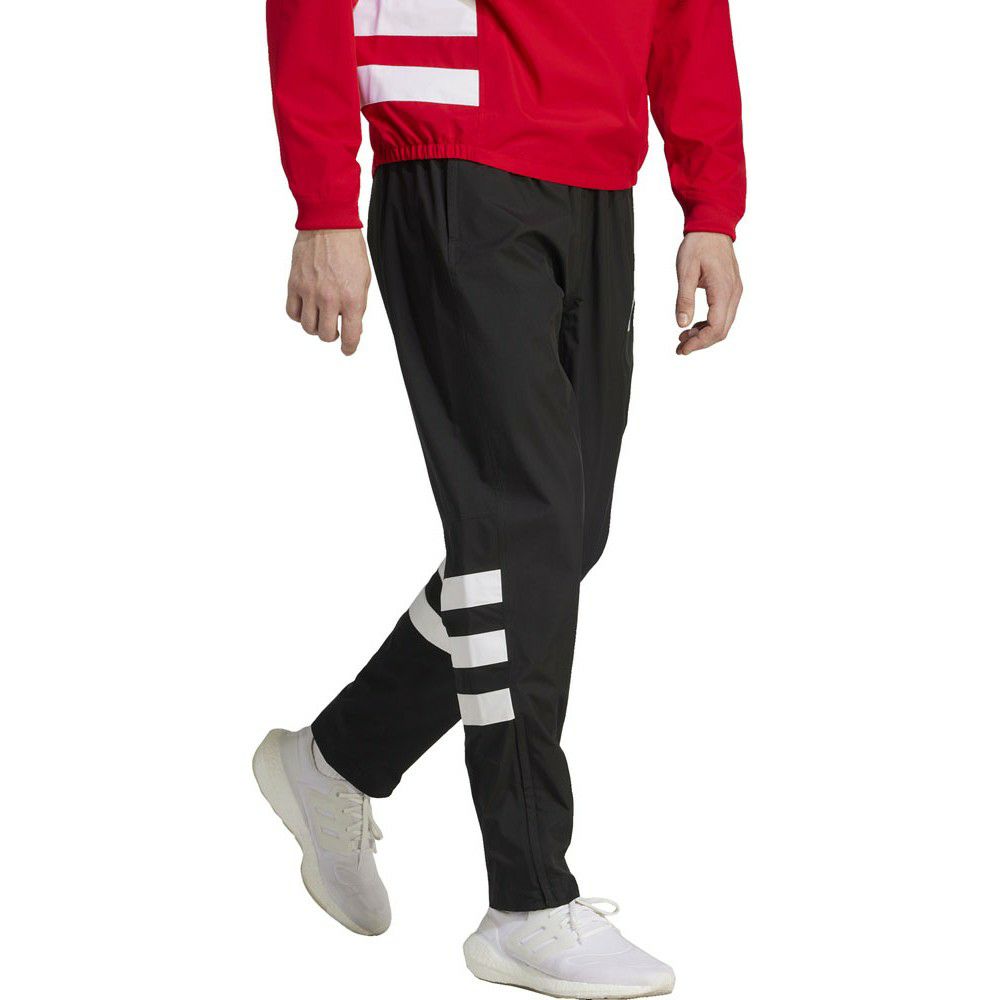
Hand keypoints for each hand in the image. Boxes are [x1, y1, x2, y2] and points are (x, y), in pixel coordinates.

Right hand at [286, 229, 370, 354]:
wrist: (329, 224)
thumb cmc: (349, 249)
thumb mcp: (364, 280)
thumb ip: (357, 305)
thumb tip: (351, 325)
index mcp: (352, 298)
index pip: (350, 336)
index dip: (349, 347)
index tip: (347, 349)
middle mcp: (329, 298)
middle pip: (326, 335)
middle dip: (332, 335)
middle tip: (334, 326)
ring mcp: (309, 292)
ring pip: (308, 327)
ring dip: (315, 327)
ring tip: (320, 316)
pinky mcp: (294, 284)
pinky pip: (292, 312)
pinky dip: (299, 316)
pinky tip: (306, 309)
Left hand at [674, 232, 742, 354]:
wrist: (712, 226)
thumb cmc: (698, 245)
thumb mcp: (685, 271)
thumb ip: (684, 299)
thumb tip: (682, 324)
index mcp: (723, 290)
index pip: (716, 327)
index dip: (700, 342)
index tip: (683, 348)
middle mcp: (733, 293)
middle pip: (722, 330)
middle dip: (701, 343)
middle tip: (681, 347)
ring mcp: (734, 292)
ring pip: (724, 324)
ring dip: (705, 335)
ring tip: (684, 338)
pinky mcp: (731, 290)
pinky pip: (724, 314)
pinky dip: (709, 325)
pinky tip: (694, 326)